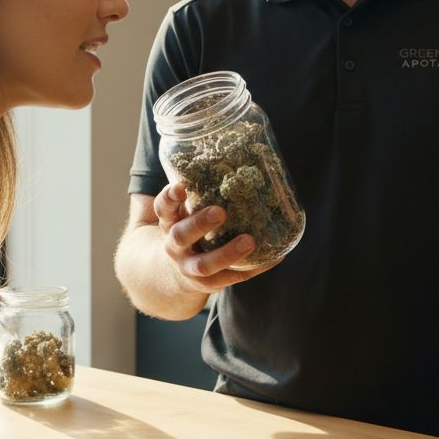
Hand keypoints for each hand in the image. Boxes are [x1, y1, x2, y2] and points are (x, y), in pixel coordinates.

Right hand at [152, 183, 278, 293]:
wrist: (172, 272)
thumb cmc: (187, 228)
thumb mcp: (183, 211)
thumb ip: (199, 192)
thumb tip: (238, 155)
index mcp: (169, 223)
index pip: (163, 208)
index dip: (170, 197)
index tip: (180, 186)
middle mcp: (175, 246)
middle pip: (181, 236)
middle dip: (200, 224)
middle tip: (220, 212)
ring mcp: (190, 268)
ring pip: (204, 265)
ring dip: (227, 253)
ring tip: (249, 241)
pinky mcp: (209, 284)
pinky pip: (232, 278)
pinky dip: (254, 268)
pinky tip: (274, 257)